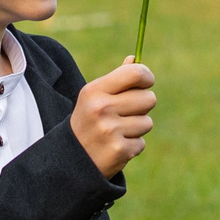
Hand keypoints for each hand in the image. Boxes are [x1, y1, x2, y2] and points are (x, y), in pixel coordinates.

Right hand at [70, 60, 155, 177]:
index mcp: (95, 91)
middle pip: (149, 98)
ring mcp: (110, 131)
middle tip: (126, 113)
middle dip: (142, 106)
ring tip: (117, 131)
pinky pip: (141, 142)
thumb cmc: (88, 121)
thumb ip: (116, 79)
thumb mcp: (94, 97)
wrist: (70, 159)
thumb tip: (135, 60)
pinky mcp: (119, 150)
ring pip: (147, 122)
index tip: (146, 83)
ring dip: (137, 128)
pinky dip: (132, 146)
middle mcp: (101, 108)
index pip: (135, 73)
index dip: (147, 77)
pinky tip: (115, 146)